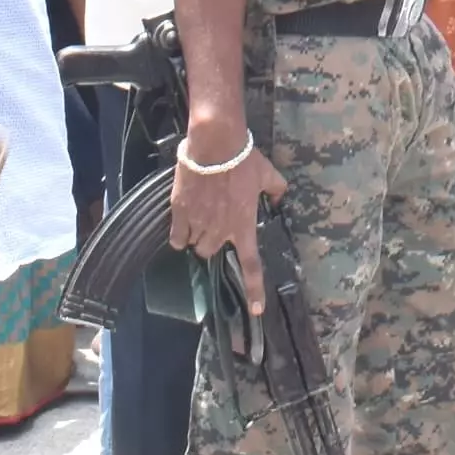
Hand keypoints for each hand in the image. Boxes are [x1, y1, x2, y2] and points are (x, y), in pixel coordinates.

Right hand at [171, 124, 291, 309]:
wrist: (215, 144)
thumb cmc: (243, 159)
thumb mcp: (268, 173)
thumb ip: (276, 190)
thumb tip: (279, 199)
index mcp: (244, 226)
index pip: (251, 265)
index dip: (254, 290)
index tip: (255, 310)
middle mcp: (221, 231)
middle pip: (210, 253)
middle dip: (212, 243)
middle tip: (213, 225)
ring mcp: (198, 224)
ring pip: (193, 245)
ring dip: (196, 237)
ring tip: (198, 220)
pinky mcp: (180, 213)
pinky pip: (176, 238)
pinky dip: (179, 235)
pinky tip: (181, 225)